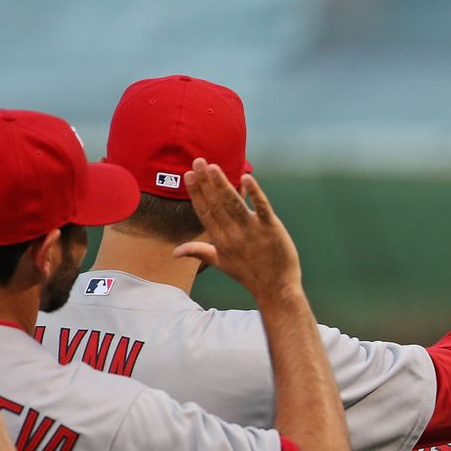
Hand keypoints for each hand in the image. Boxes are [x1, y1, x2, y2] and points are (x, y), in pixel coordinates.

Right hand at [174, 160, 302, 302]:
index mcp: (220, 240)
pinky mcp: (271, 229)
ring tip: (213, 167)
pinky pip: (261, 208)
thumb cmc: (248, 274)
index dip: (196, 193)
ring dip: (223, 185)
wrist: (276, 289)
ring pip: (234, 204)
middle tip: (198, 161)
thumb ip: (199, 251)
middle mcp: (233, 234)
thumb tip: (175, 252)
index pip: (204, 212)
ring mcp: (252, 231)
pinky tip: (247, 179)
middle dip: (206, 182)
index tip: (188, 175)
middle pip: (216, 204)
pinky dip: (254, 194)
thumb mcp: (220, 263)